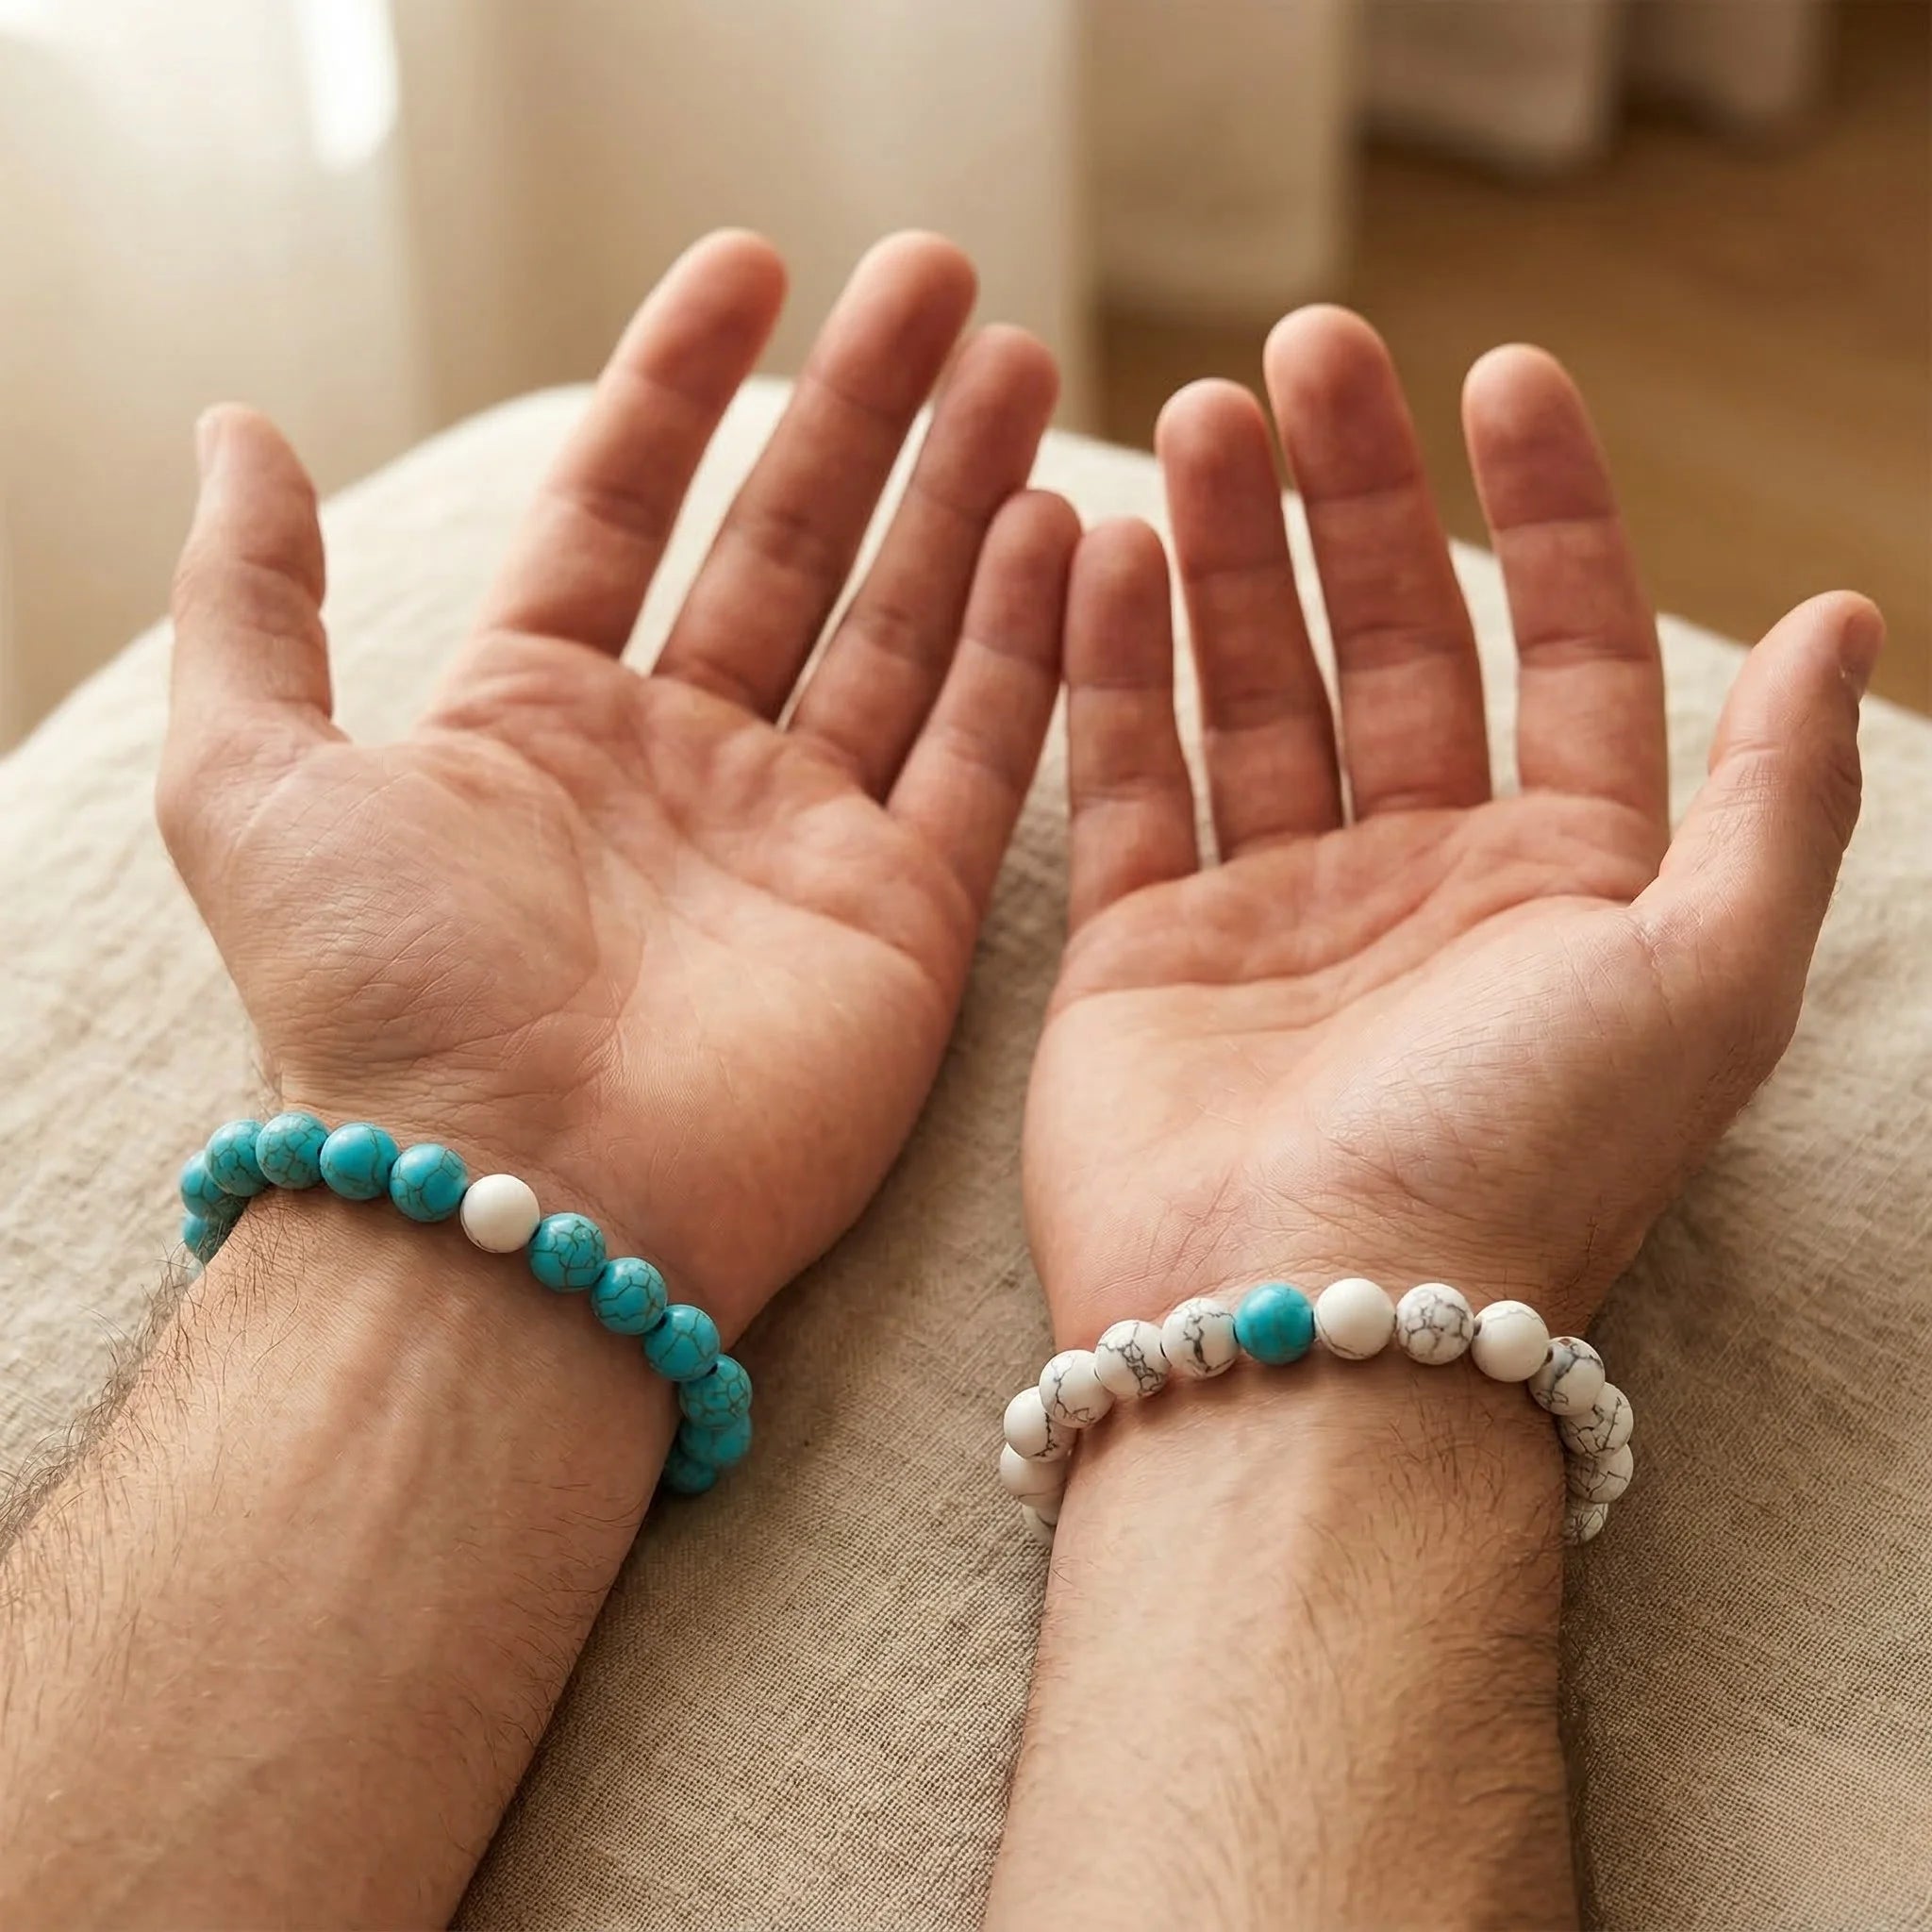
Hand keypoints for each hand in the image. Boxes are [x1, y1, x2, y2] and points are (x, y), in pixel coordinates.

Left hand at [161, 230, 1076, 1337]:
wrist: (514, 1211)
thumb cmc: (381, 1007)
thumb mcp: (254, 775)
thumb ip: (253, 597)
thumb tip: (236, 429)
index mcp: (540, 723)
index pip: (626, 508)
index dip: (684, 384)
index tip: (754, 263)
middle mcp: (681, 772)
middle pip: (790, 550)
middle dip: (863, 412)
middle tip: (936, 279)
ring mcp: (803, 842)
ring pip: (902, 632)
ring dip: (960, 499)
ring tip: (1013, 364)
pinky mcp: (906, 921)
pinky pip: (984, 757)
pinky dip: (1026, 647)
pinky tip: (1063, 530)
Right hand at [1025, 308, 1878, 1339]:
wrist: (1304, 1337)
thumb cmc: (1513, 1165)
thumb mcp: (1704, 976)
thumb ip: (1775, 797)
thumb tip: (1838, 614)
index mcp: (1562, 888)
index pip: (1565, 653)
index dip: (1546, 509)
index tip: (1499, 373)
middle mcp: (1417, 890)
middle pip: (1387, 645)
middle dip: (1352, 497)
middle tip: (1302, 355)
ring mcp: (1270, 916)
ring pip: (1248, 690)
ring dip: (1223, 555)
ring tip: (1193, 421)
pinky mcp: (1139, 954)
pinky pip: (1126, 782)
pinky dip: (1113, 670)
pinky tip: (1096, 556)